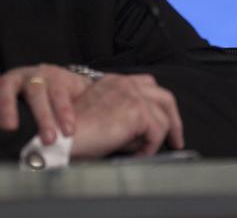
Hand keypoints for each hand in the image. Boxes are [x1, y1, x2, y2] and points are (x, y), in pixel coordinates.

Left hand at [0, 63, 93, 144]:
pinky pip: (60, 94)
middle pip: (5, 88)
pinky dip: (64, 114)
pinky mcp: (59, 76)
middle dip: (6, 108)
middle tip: (9, 128)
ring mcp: (37, 76)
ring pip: (36, 92)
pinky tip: (67, 129)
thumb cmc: (36, 113)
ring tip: (48, 139)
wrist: (75, 97)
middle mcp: (15, 79)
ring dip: (43, 117)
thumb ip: (5, 131)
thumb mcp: (18, 119)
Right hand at [68, 73, 184, 158]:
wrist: (60, 139)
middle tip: (176, 139)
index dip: (160, 107)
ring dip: (157, 138)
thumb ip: (127, 120)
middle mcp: (126, 83)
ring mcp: (133, 95)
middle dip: (174, 119)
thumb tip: (145, 136)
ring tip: (145, 153)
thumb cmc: (76, 134)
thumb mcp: (106, 119)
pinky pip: (157, 132)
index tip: (165, 125)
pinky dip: (151, 146)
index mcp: (116, 82)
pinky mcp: (137, 110)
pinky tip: (138, 156)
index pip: (149, 88)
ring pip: (164, 117)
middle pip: (164, 97)